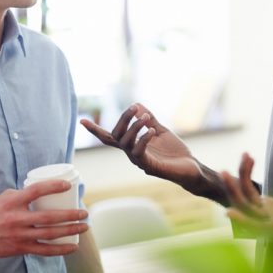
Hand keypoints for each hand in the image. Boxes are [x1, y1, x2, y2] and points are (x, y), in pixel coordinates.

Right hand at [0, 180, 88, 257]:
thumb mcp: (5, 197)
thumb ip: (25, 193)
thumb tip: (47, 189)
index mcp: (13, 202)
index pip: (36, 190)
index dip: (53, 186)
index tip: (68, 185)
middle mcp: (16, 218)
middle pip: (48, 217)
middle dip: (70, 215)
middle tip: (84, 212)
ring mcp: (18, 235)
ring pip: (49, 234)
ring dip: (70, 230)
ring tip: (84, 226)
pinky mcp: (19, 248)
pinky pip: (43, 250)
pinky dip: (60, 249)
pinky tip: (72, 246)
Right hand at [81, 103, 201, 188]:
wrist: (190, 168)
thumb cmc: (174, 152)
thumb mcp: (160, 131)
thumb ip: (149, 119)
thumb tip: (137, 104)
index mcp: (132, 145)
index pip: (110, 137)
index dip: (96, 130)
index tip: (82, 120)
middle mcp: (132, 154)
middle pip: (117, 136)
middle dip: (123, 119)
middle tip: (134, 107)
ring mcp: (139, 162)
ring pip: (126, 143)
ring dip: (134, 127)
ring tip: (146, 117)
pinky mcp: (150, 167)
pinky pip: (140, 152)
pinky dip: (143, 139)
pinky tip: (151, 130)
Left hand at [222, 153, 272, 236]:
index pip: (256, 226)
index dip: (242, 220)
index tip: (228, 212)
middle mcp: (266, 221)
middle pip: (245, 206)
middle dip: (233, 189)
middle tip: (224, 172)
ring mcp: (263, 212)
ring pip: (246, 194)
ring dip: (242, 175)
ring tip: (245, 154)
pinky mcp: (264, 204)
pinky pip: (250, 188)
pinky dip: (249, 173)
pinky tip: (250, 157)